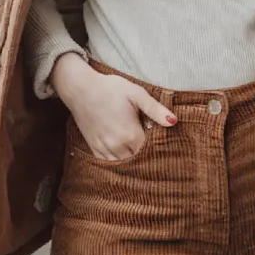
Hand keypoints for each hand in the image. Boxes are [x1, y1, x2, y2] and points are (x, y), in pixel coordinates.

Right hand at [50, 52, 176, 160]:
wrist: (80, 88)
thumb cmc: (110, 88)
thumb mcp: (136, 93)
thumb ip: (155, 109)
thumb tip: (174, 121)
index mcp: (131, 135)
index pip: (152, 151)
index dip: (160, 148)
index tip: (167, 145)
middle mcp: (117, 147)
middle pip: (139, 161)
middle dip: (148, 157)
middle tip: (157, 151)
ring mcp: (104, 150)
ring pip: (124, 166)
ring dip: (133, 162)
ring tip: (142, 154)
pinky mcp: (94, 149)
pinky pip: (110, 164)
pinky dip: (119, 163)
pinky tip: (125, 155)